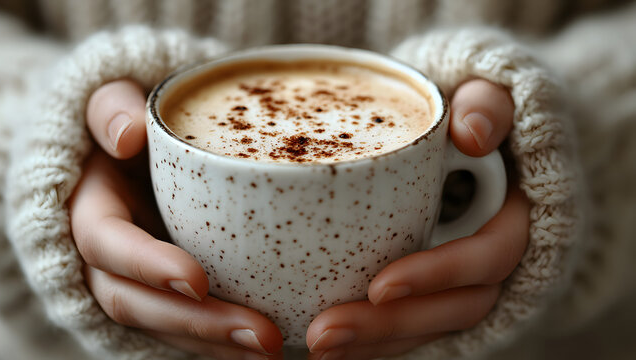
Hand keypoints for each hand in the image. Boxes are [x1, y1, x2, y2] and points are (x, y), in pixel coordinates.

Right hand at [70, 80, 282, 358]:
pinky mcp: (163, 291)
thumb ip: (111, 106)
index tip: (198, 280)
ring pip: (164, 326)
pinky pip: (186, 328)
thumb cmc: (129, 122)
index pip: (107, 246)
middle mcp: (107, 256)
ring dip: (216, 344)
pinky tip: (263, 348)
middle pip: (137, 303)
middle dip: (197, 324)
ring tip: (273, 349)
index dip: (146, 266)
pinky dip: (220, 344)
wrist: (131, 148)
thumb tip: (129, 134)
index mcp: (91, 208)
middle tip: (262, 335)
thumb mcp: (112, 99)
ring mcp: (136, 278)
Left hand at [306, 79, 527, 359]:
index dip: (439, 275)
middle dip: (390, 327)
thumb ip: (488, 103)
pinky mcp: (433, 288)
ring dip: (372, 344)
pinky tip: (325, 345)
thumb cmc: (475, 114)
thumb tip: (470, 133)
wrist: (471, 138)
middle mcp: (491, 259)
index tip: (380, 286)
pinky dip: (373, 341)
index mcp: (515, 217)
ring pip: (427, 327)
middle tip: (323, 333)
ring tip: (314, 347)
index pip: (488, 258)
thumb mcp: (490, 92)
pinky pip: (410, 325)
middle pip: (453, 310)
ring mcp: (462, 280)